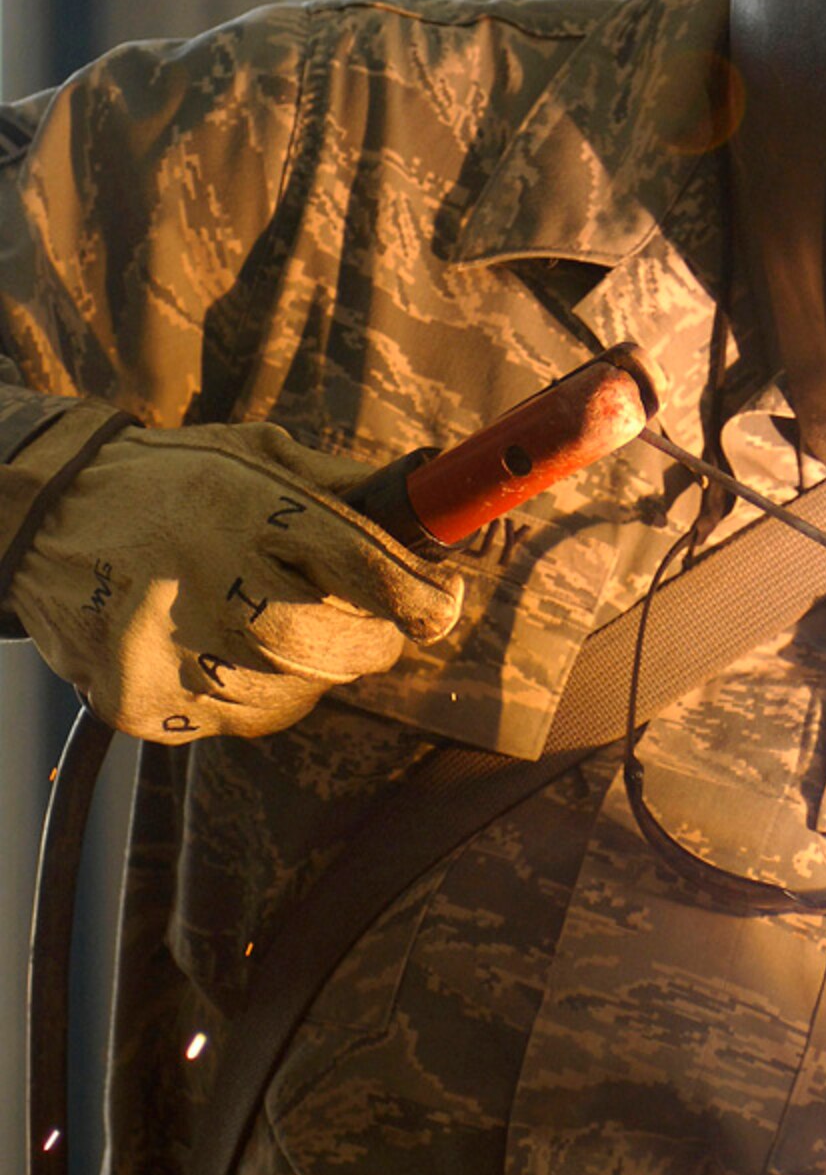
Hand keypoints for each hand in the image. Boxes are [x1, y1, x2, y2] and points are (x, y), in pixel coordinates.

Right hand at [8, 421, 461, 741]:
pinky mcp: (145, 703)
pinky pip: (240, 718)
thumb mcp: (257, 456)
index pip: (370, 574)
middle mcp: (211, 585)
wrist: (38, 516)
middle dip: (366, 637)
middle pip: (344, 649)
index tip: (437, 605)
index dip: (420, 600)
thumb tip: (427, 504)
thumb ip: (344, 488)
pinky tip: (221, 649)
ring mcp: (173, 654)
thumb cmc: (166, 481)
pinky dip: (252, 692)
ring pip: (297, 694)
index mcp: (248, 513)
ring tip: (264, 622)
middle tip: (355, 616)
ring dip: (306, 668)